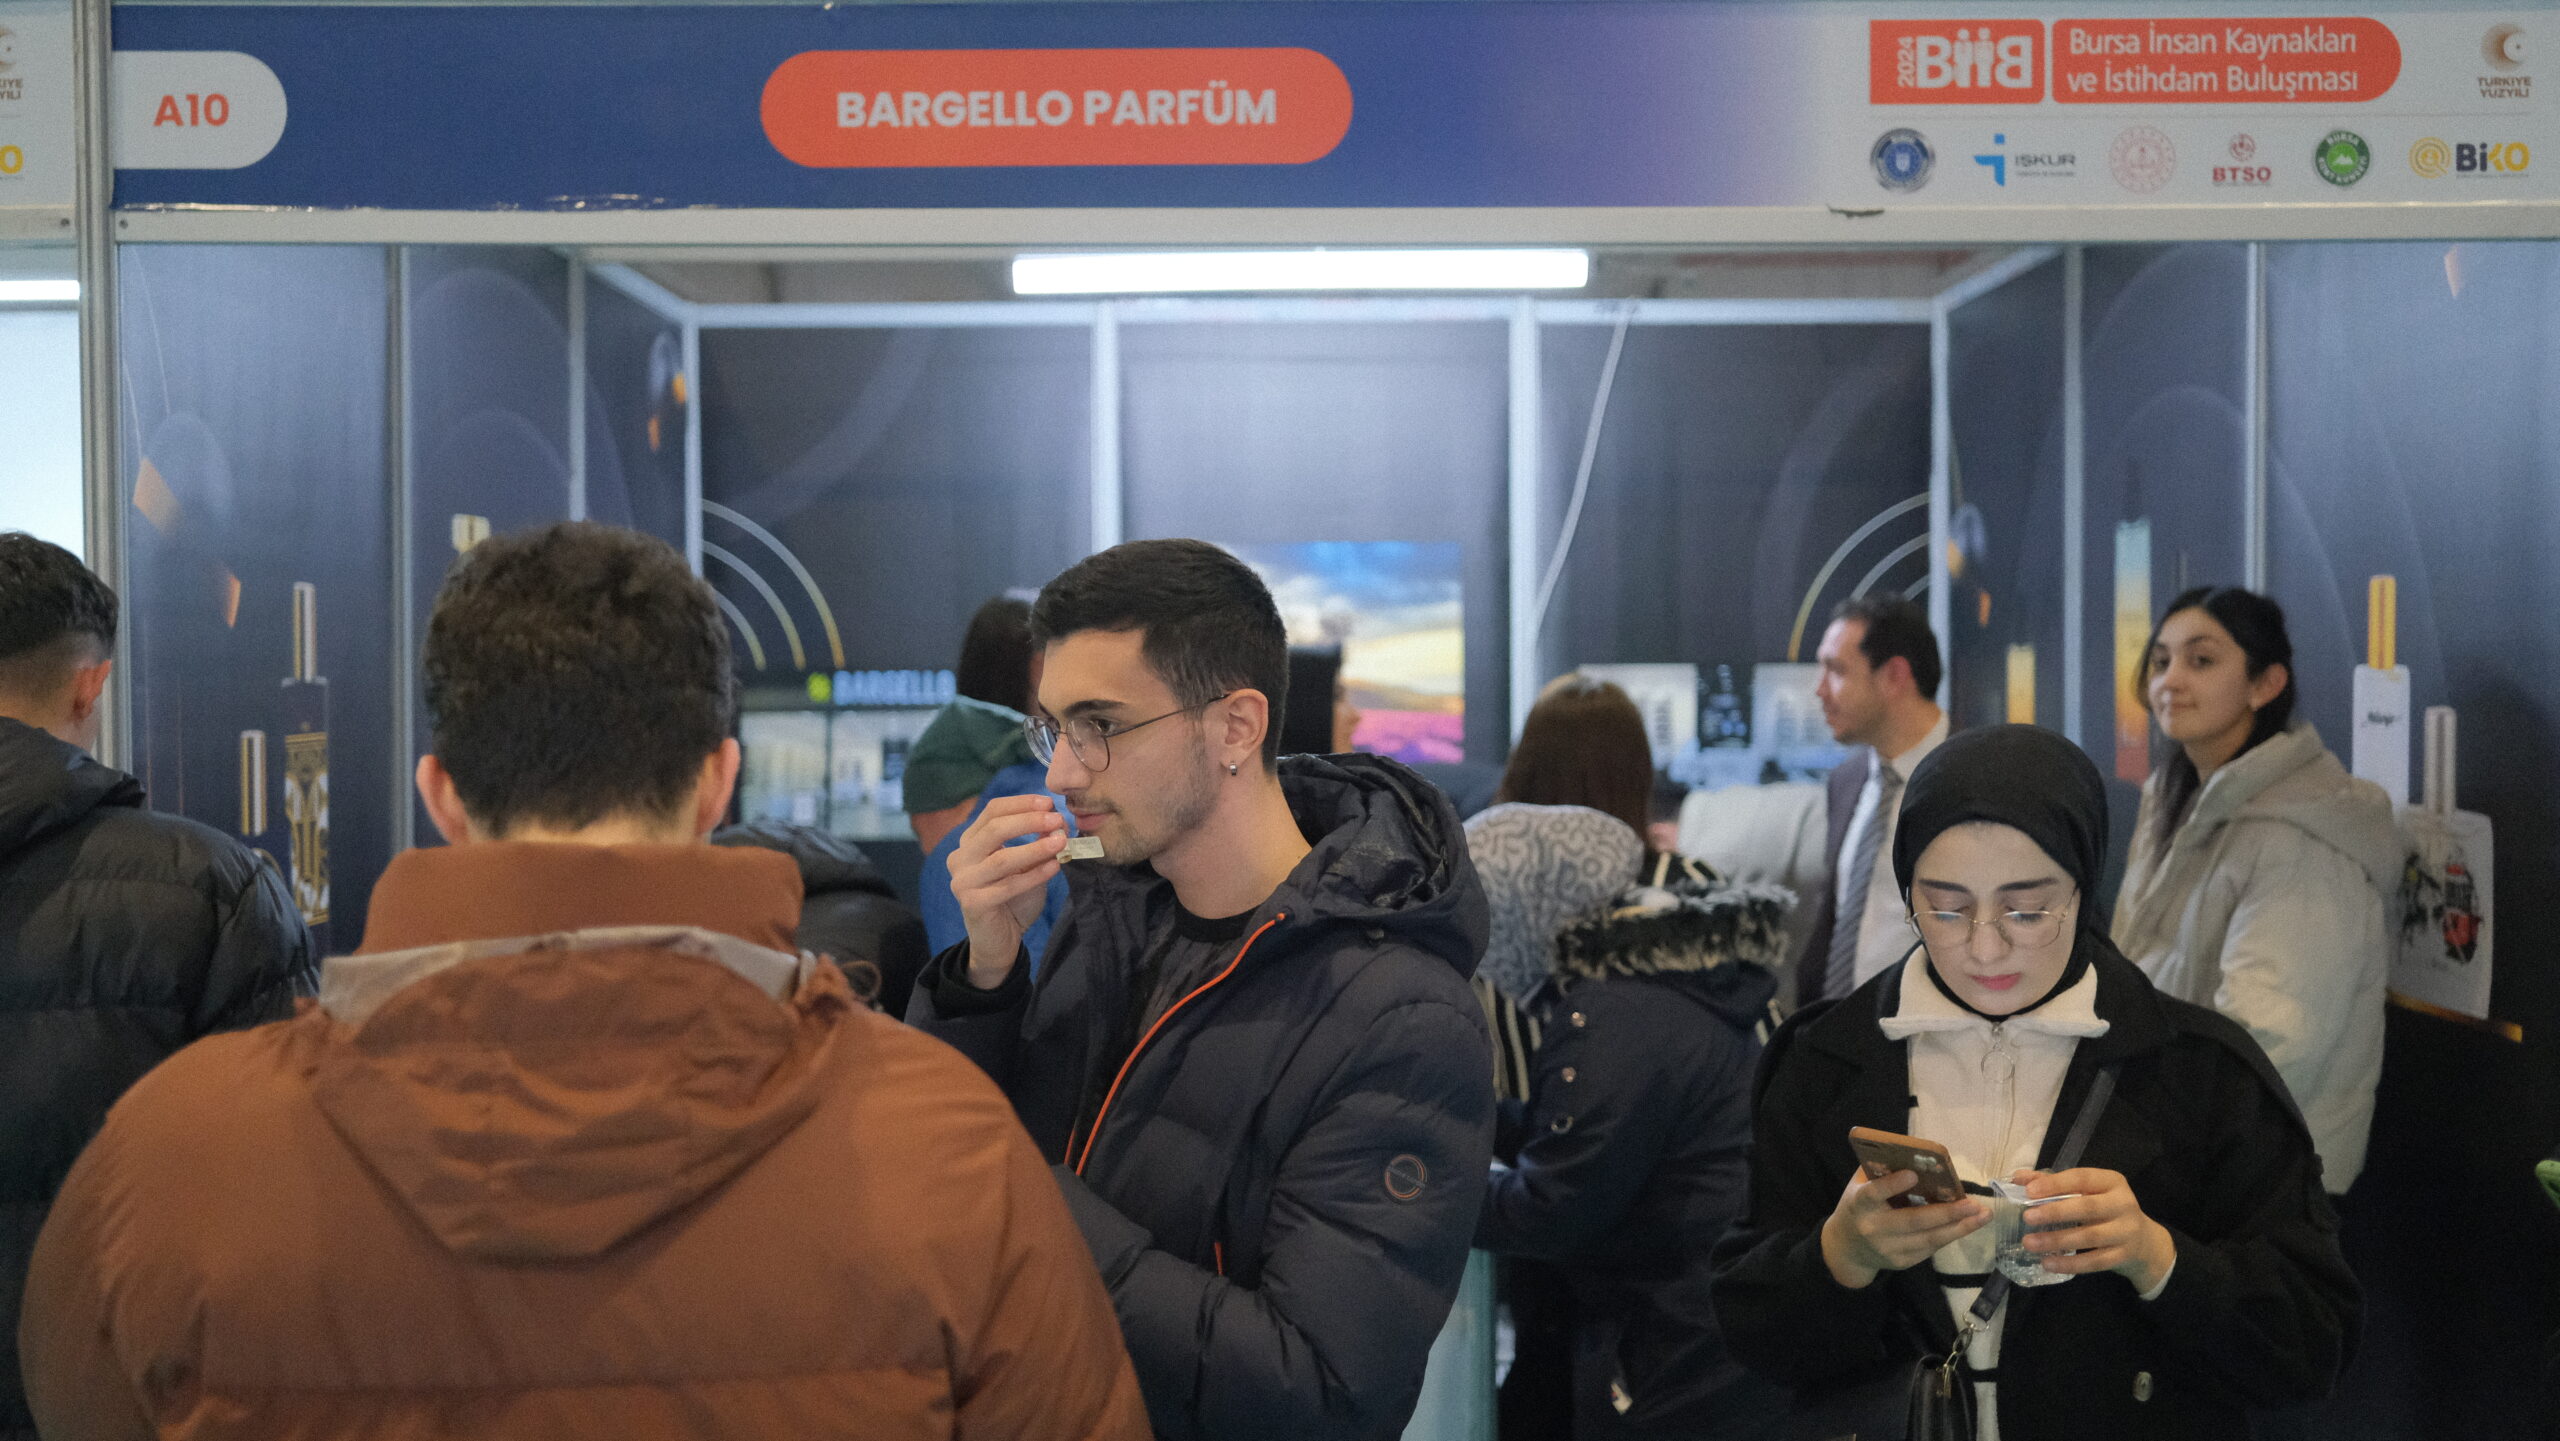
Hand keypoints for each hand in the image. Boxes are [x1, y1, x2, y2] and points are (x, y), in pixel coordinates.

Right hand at [949, 795, 1066, 988]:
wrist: (1000, 939)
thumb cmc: (1013, 897)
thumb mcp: (1028, 864)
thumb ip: (1037, 843)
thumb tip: (1058, 822)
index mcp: (970, 841)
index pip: (992, 811)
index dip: (1021, 804)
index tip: (1049, 803)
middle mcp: (960, 858)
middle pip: (993, 829)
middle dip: (1029, 821)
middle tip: (1057, 819)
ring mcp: (963, 881)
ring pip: (1001, 859)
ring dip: (1035, 848)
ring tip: (1061, 842)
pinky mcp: (973, 903)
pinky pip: (1008, 886)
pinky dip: (1034, 875)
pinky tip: (1055, 868)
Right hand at [1819, 1169, 1989, 1289]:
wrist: (1848, 1249)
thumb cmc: (1859, 1207)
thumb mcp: (1859, 1186)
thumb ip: (1880, 1172)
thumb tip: (1914, 1154)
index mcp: (1859, 1204)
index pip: (1874, 1193)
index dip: (1893, 1184)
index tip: (1913, 1173)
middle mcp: (1874, 1229)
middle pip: (1913, 1220)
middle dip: (1946, 1212)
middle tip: (1973, 1203)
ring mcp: (1889, 1249)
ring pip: (1929, 1238)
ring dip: (1960, 1227)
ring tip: (1983, 1215)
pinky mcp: (1902, 1262)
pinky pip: (1931, 1247)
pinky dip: (1951, 1234)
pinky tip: (1968, 1224)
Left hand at [2012, 1167, 2176, 1293]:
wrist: (2144, 1242)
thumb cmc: (2105, 1210)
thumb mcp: (2087, 1192)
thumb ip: (2053, 1184)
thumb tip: (2019, 1178)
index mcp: (2112, 1182)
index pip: (2082, 1178)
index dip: (2055, 1184)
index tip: (2029, 1191)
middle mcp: (2123, 1204)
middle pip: (2087, 1208)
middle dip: (2055, 1212)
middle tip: (2027, 1217)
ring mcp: (2126, 1232)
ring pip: (2089, 1237)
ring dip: (2057, 1240)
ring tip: (2029, 1243)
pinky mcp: (2124, 1256)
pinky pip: (2095, 1262)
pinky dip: (2070, 1264)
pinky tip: (2048, 1263)